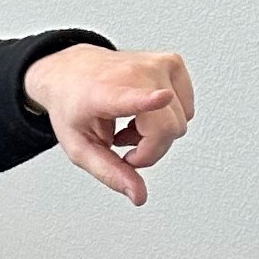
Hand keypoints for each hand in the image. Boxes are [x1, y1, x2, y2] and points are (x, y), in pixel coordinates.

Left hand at [24, 44, 193, 202]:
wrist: (71, 72)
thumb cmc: (74, 107)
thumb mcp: (80, 148)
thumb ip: (109, 172)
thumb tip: (139, 196)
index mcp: (105, 93)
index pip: (131, 98)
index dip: (149, 101)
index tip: (162, 97)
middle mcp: (134, 73)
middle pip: (168, 130)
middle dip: (149, 149)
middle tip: (121, 142)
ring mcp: (157, 64)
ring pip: (180, 123)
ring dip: (156, 134)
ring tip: (128, 124)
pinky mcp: (173, 62)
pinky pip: (186, 109)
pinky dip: (166, 119)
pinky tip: (143, 113)